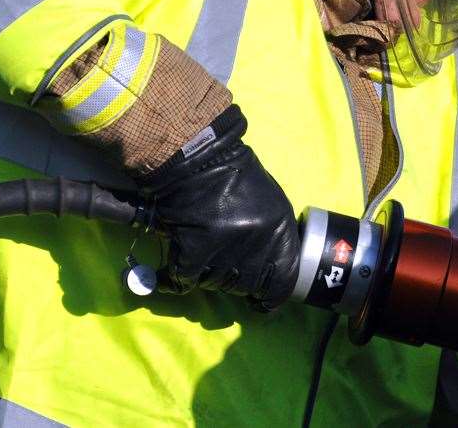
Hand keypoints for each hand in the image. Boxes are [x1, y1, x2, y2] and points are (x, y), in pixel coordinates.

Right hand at [140, 104, 300, 308]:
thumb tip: (270, 271)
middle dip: (236, 279)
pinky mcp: (192, 254)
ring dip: (207, 273)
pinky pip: (184, 280)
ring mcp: (224, 252)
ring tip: (202, 245)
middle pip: (245, 285)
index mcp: (280, 231)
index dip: (270, 297)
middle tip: (223, 257)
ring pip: (215, 284)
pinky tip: (176, 261)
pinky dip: (176, 276)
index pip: (282, 283)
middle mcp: (256, 246)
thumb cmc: (235, 176)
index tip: (260, 300)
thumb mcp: (271, 202)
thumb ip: (275, 237)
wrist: (196, 157)